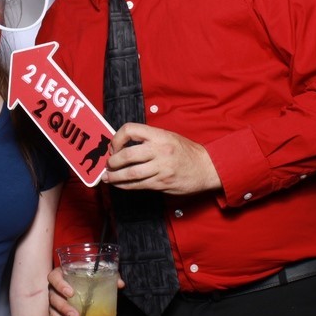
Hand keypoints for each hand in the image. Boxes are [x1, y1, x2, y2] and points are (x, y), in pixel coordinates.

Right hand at [47, 265, 123, 315]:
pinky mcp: (57, 312)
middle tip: (76, 315)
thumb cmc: (84, 274)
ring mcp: (54, 301)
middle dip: (64, 308)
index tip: (71, 293)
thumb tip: (120, 284)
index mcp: (60, 275)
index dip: (60, 285)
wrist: (79, 279)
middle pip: (53, 298)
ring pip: (53, 312)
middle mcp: (54, 288)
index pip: (54, 278)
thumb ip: (108, 275)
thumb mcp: (96, 271)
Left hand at [101, 123, 221, 194]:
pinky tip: (120, 184)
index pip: (130, 130)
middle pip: (127, 155)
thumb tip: (123, 146)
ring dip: (115, 176)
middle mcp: (160, 150)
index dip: (117, 139)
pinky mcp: (162, 183)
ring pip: (130, 173)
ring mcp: (161, 168)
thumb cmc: (186, 151)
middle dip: (112, 162)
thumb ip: (148, 139)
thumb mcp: (168, 136)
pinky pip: (138, 185)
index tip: (114, 147)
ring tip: (108, 177)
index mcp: (159, 135)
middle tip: (108, 165)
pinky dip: (125, 185)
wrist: (206, 167)